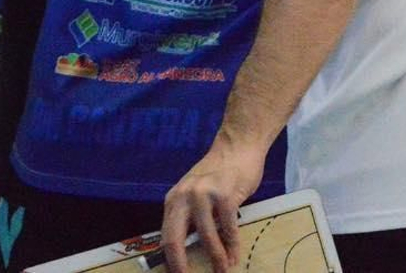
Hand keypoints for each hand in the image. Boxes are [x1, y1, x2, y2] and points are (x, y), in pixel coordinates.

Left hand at [160, 134, 267, 272]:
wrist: (239, 145)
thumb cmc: (220, 172)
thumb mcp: (196, 192)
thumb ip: (189, 215)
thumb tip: (188, 249)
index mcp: (174, 199)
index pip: (165, 236)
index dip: (169, 260)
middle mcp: (184, 197)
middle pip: (175, 239)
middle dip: (180, 265)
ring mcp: (204, 195)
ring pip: (207, 237)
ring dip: (216, 258)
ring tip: (222, 270)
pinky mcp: (225, 195)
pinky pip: (228, 228)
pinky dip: (232, 245)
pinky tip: (235, 255)